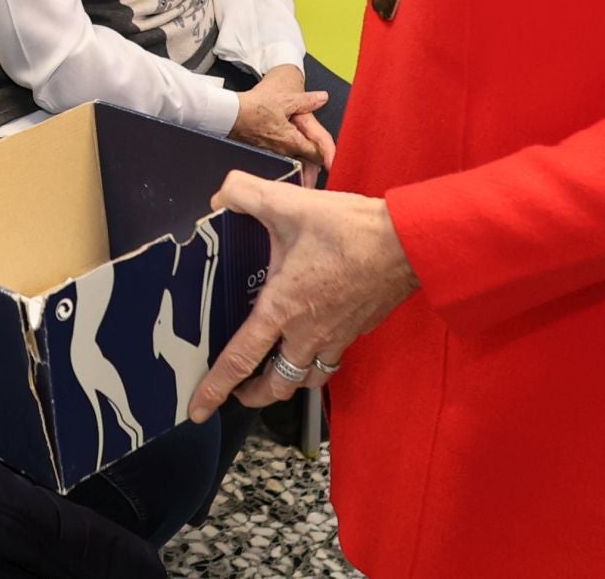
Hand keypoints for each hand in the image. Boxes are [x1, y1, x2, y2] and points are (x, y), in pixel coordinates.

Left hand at [188, 173, 417, 423]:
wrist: (406, 243)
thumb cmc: (348, 230)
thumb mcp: (287, 204)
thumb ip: (244, 194)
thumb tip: (220, 194)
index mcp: (282, 309)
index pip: (241, 359)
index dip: (215, 388)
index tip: (198, 410)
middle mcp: (307, 333)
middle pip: (277, 385)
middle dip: (252, 395)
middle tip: (237, 394)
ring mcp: (336, 336)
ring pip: (307, 378)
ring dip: (287, 383)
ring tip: (273, 375)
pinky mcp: (358, 330)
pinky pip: (331, 359)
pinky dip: (315, 361)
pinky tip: (312, 342)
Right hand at [229, 64, 334, 167]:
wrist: (228, 114)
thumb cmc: (254, 108)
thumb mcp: (284, 99)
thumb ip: (306, 101)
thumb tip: (323, 97)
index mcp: (292, 141)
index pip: (316, 155)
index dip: (328, 158)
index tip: (335, 163)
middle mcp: (283, 151)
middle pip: (305, 164)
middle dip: (315, 169)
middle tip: (325, 173)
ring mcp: (272, 153)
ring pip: (292, 163)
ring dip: (303, 167)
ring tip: (311, 173)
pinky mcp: (262, 150)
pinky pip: (281, 159)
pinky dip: (289, 161)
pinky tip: (291, 157)